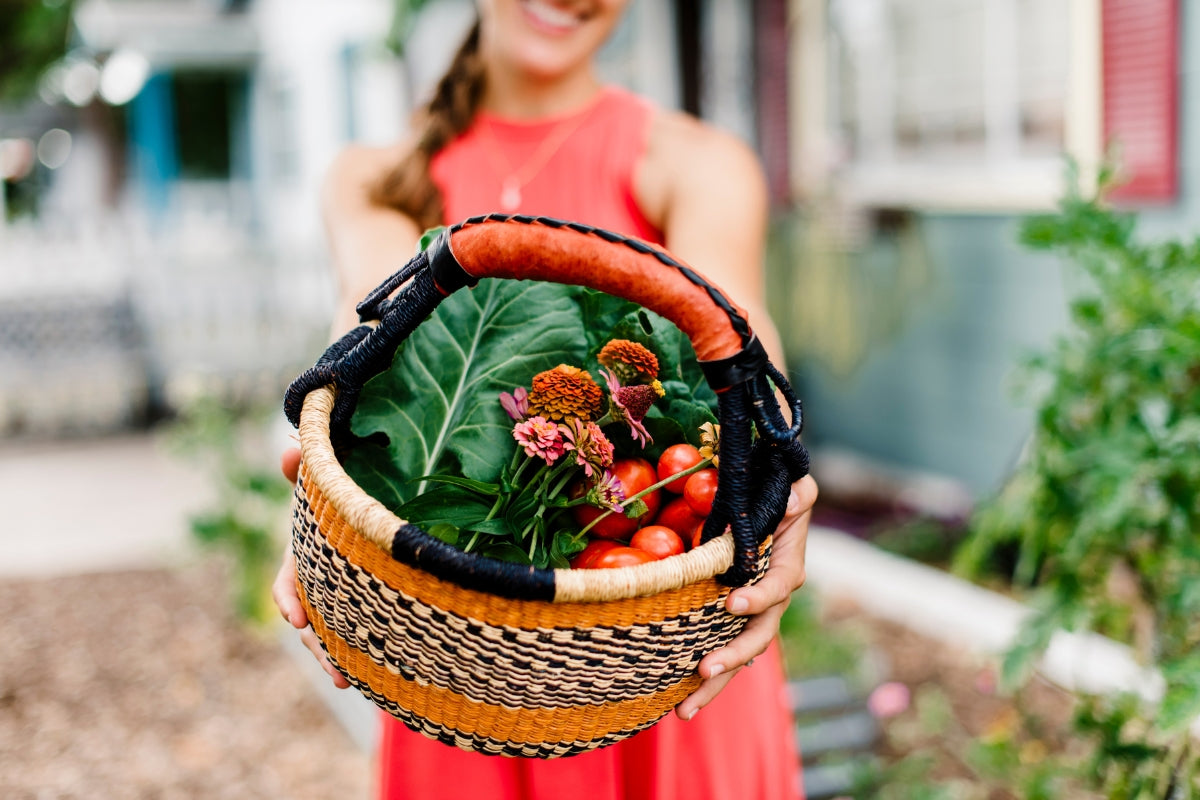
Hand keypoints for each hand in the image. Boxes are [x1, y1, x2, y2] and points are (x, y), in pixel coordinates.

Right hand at [272, 447, 350, 688]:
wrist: (368, 516)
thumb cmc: (341, 500)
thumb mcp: (325, 486)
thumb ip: (308, 471)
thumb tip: (290, 449)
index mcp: (305, 556)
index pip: (287, 582)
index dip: (288, 600)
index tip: (294, 617)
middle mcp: (316, 583)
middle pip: (308, 620)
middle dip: (314, 643)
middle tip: (331, 665)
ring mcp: (336, 600)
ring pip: (328, 635)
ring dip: (333, 659)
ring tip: (344, 681)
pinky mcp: (361, 610)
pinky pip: (354, 637)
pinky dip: (358, 658)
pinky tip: (370, 679)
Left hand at [675, 474, 817, 719]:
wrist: (768, 508)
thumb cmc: (779, 495)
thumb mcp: (795, 488)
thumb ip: (797, 494)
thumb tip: (790, 500)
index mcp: (786, 571)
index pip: (775, 590)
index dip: (757, 598)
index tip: (732, 602)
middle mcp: (770, 602)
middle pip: (756, 638)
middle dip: (732, 658)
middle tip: (704, 670)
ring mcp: (750, 617)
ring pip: (736, 658)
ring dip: (713, 686)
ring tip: (683, 712)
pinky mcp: (728, 622)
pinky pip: (717, 652)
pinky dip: (702, 679)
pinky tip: (674, 701)